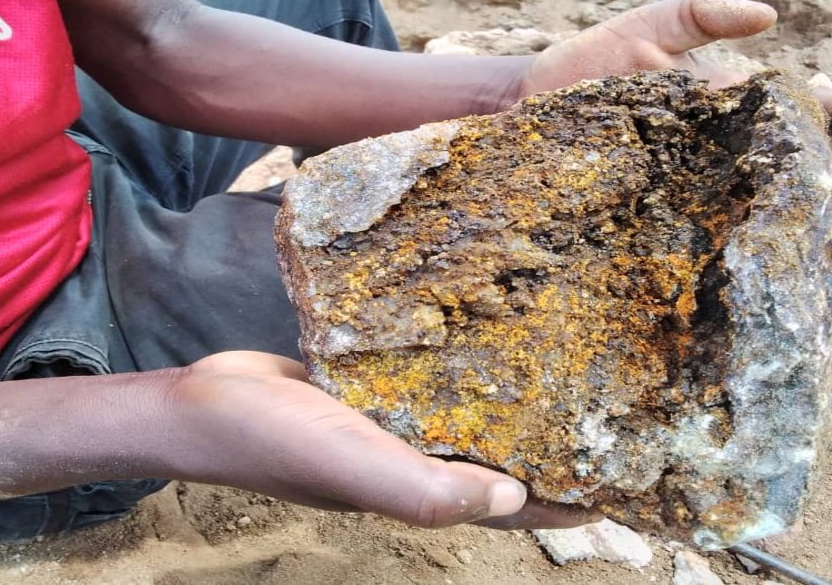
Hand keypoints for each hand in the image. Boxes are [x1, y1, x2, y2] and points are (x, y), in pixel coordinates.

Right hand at [165, 352, 594, 529]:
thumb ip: (428, 489)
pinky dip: (462, 365)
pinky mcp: (375, 388)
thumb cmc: (275, 441)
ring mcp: (397, 424)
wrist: (202, 404)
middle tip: (612, 391)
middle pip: (503, 458)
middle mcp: (419, 461)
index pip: (517, 505)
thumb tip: (516, 498)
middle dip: (556, 439)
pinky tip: (488, 326)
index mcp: (424, 491)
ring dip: (513, 396)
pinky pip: (433, 379)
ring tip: (568, 353)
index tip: (629, 473)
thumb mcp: (355, 469)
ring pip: (471, 415)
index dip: (572, 497)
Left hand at [519, 0, 831, 266]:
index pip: (806, 113)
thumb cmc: (589, 68)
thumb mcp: (646, 28)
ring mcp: (707, 199)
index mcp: (740, 109)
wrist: (526, 115)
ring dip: (823, 249)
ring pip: (778, 227)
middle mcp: (734, 159)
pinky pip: (726, 257)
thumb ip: (702, 14)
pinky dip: (761, 276)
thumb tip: (770, 16)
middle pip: (807, 182)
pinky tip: (789, 295)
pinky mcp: (676, 232)